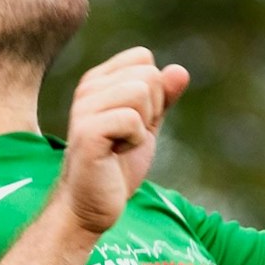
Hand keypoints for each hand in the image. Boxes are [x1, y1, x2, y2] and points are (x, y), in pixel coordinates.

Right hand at [57, 48, 189, 235]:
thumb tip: (180, 70)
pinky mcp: (87, 131)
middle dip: (151, 109)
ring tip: (120, 144)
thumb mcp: (147, 126)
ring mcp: (84, 108)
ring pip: (141, 92)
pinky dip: (134, 141)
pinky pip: (132, 119)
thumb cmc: (116, 166)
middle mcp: (87, 88)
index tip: (135, 120)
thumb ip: (163, 97)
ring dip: (142, 126)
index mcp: (98, 80)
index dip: (154, 90)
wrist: (91, 205)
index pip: (143, 59)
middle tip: (127, 136)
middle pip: (147, 75)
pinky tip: (115, 154)